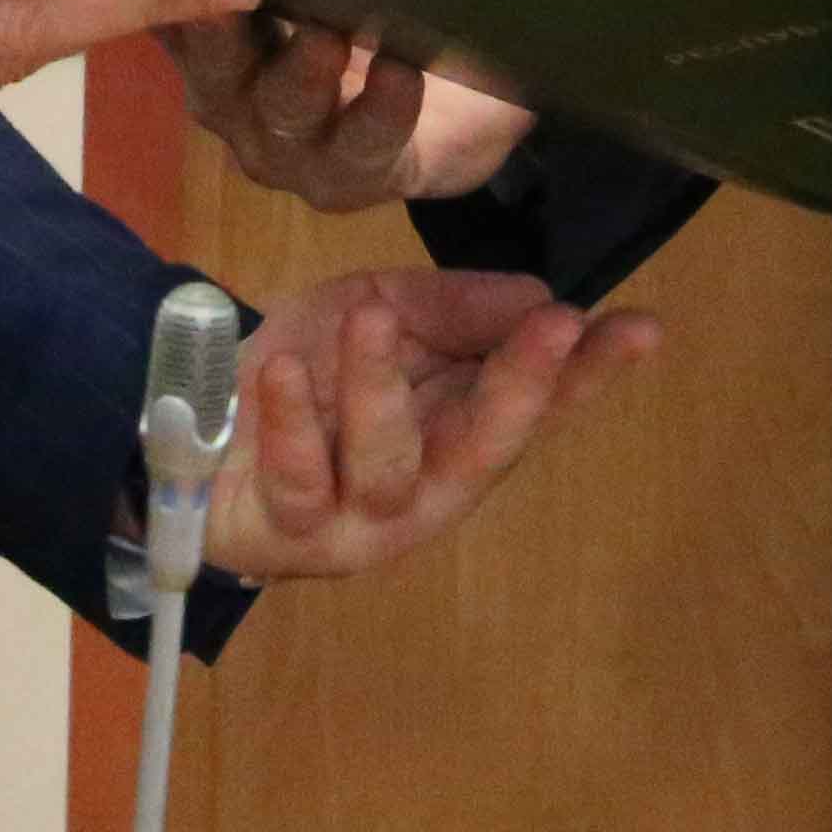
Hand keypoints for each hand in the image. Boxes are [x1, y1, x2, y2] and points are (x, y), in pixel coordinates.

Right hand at [161, 0, 536, 210]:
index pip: (168, 13)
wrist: (497, 26)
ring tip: (334, 33)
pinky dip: (379, 110)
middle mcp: (236, 96)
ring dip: (305, 73)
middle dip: (221, 34)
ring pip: (280, 118)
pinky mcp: (356, 181)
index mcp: (217, 26)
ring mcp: (290, 149)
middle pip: (212, 72)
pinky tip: (401, 74)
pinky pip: (358, 152)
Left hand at [194, 265, 658, 580]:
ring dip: (380, 386)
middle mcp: (423, 485)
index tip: (642, 329)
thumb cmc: (307, 373)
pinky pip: (299, 479)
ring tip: (369, 317)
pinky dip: (292, 424)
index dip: (591, 371)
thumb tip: (539, 298)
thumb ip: (453, 309)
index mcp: (456, 426)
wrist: (189, 423)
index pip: (539, 401)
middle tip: (553, 326)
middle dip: (523, 386)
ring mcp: (358, 520)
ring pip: (389, 465)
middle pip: (487, 447)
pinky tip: (284, 371)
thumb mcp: (380, 310)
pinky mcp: (289, 533)